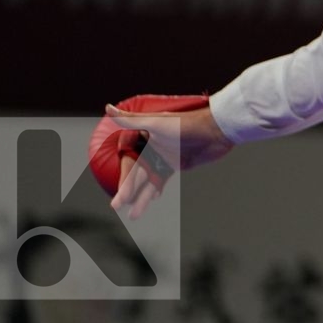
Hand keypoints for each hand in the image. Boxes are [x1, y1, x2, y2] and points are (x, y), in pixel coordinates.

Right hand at [102, 102, 234, 219]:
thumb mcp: (156, 122)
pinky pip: (162, 179)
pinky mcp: (176, 163)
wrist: (215, 129)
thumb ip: (131, 120)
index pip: (129, 162)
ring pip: (148, 180)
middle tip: (117, 206)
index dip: (123, 180)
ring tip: (134, 214)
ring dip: (141, 197)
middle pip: (136, 173)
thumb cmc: (186, 123)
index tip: (119, 196)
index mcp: (143, 136)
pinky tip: (151, 200)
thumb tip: (107, 107)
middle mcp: (151, 147)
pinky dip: (155, 190)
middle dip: (127, 190)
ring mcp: (163, 156)